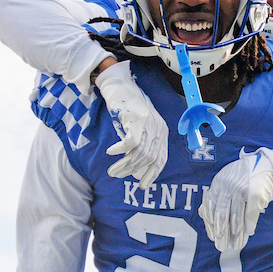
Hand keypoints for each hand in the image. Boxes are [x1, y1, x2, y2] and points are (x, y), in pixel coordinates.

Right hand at [96, 61, 168, 190]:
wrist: (120, 86)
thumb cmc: (127, 108)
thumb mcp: (139, 127)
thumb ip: (141, 144)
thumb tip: (134, 167)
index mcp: (162, 132)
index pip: (161, 159)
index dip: (152, 174)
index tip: (143, 186)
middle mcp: (158, 129)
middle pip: (148, 158)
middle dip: (131, 171)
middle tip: (118, 176)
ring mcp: (149, 124)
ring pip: (138, 153)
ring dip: (123, 164)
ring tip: (112, 171)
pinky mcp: (137, 120)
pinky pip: (129, 143)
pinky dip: (119, 150)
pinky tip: (111, 152)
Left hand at [200, 149, 272, 251]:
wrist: (266, 167)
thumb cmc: (242, 179)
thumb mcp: (225, 182)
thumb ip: (215, 195)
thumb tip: (203, 215)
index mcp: (218, 184)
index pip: (210, 208)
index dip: (210, 224)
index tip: (213, 237)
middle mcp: (228, 185)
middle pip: (221, 214)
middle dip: (221, 232)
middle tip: (221, 246)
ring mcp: (241, 188)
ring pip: (236, 216)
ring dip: (236, 233)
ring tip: (236, 245)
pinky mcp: (255, 192)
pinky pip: (250, 213)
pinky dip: (249, 225)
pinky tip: (249, 233)